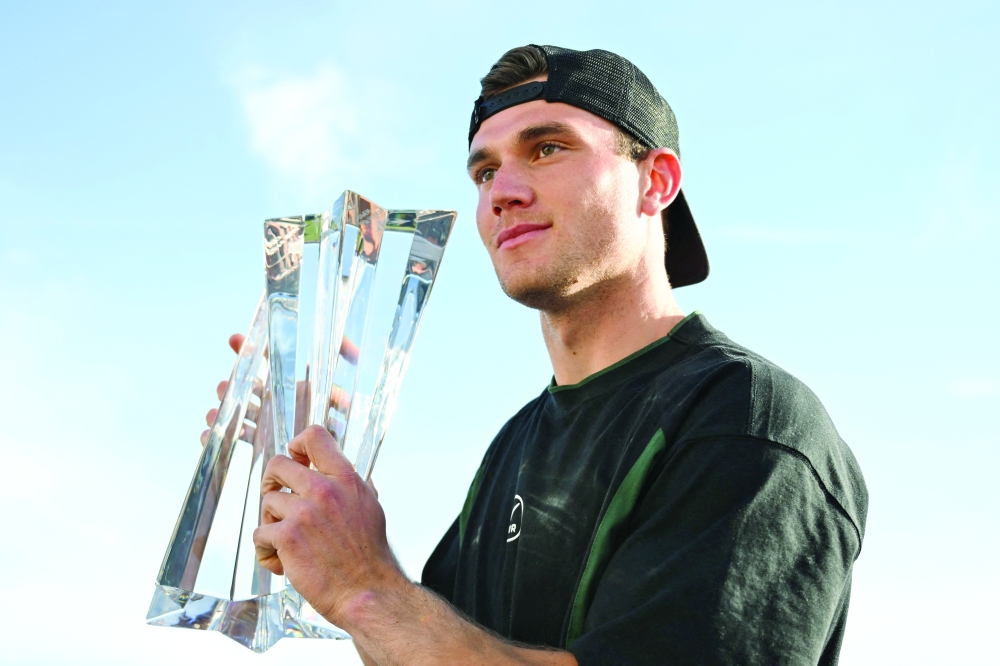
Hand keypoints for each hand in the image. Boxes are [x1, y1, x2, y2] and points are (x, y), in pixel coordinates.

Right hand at [200, 333, 360, 445]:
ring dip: (224, 409)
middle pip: (247, 386)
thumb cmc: (338, 422)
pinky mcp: (260, 443)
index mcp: (291, 385)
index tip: (235, 340)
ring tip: (213, 413)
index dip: (250, 350)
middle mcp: (275, 400)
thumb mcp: (339, 395)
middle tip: (224, 386)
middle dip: (234, 383)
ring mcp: (266, 421)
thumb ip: (346, 373)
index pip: (268, 362)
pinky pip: (237, 436)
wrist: (332, 461)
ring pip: (239, 410)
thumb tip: (356, 353)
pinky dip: (218, 435)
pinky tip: (206, 434)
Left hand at [253, 425, 401, 622]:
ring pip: (268, 502)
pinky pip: (260, 533)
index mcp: (346, 479)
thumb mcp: (370, 506)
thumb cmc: (369, 555)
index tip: (295, 460)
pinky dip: (266, 550)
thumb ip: (351, 485)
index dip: (297, 445)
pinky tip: (282, 562)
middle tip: (276, 499)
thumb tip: (341, 471)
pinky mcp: (287, 537)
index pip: (315, 437)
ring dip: (272, 522)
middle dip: (272, 482)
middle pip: (279, 465)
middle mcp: (325, 490)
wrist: (367, 590)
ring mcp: (304, 513)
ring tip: (287, 542)